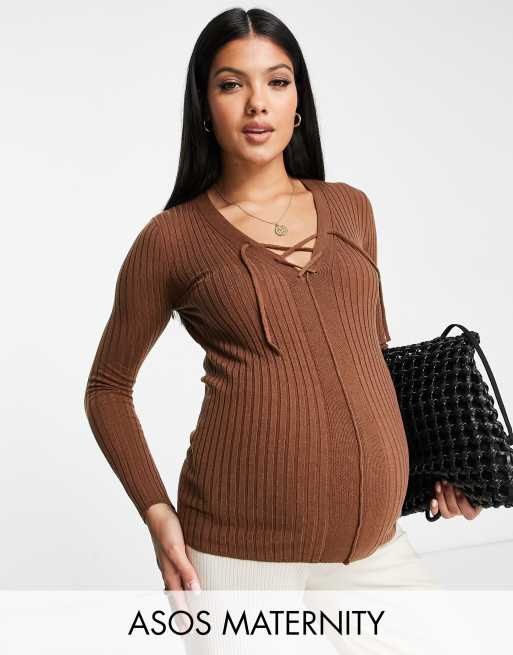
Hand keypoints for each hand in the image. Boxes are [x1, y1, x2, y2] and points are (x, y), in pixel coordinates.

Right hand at [144, 503, 201, 626]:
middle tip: (183, 625)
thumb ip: (186, 571)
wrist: (157, 510)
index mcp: (169, 571)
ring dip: (179, 597)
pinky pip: (176, 573)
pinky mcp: (171, 552)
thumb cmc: (166, 528)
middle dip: (179, 610)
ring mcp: (168, 561)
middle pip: (174, 594)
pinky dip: (180, 582)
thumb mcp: (177, 550)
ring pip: (174, 584)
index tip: (186, 627)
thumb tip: (196, 591)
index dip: (182, 613)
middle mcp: (168, 568)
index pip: (177, 598)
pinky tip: (184, 579)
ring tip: (184, 607)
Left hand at [431, 480, 481, 519]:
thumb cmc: (467, 477)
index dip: (463, 503)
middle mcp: (461, 511)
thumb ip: (471, 482)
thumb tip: (471, 481)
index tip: (459, 490)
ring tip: (439, 484)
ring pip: (445, 513)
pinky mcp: (440, 507)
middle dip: (449, 495)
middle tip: (447, 482)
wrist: (456, 474)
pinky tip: (433, 500)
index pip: (469, 514)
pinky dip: (434, 508)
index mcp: (473, 508)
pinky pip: (436, 513)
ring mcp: (450, 510)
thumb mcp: (472, 480)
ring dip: (441, 497)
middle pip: (455, 510)